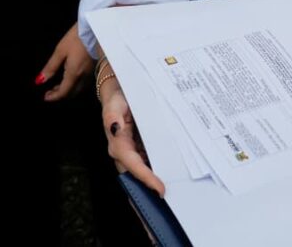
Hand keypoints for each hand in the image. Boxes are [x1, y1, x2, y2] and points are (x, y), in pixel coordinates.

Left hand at [36, 23, 92, 100]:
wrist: (96, 28)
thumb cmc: (76, 38)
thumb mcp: (60, 51)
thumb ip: (50, 67)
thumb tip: (40, 81)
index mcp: (74, 74)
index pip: (64, 92)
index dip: (53, 97)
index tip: (45, 97)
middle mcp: (84, 77)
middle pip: (72, 93)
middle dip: (60, 95)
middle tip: (50, 92)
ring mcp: (91, 73)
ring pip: (79, 89)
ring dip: (68, 90)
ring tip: (58, 86)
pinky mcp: (95, 68)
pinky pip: (84, 83)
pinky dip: (75, 85)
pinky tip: (70, 78)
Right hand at [100, 73, 164, 196]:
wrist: (120, 93)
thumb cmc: (118, 99)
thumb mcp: (114, 103)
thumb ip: (113, 116)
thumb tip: (115, 128)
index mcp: (118, 144)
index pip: (133, 165)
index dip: (146, 178)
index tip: (160, 189)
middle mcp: (125, 153)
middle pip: (139, 176)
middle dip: (152, 188)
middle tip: (172, 199)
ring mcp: (133, 153)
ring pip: (146, 172)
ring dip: (158, 181)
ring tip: (178, 190)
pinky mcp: (141, 150)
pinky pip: (151, 163)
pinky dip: (161, 169)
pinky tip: (176, 173)